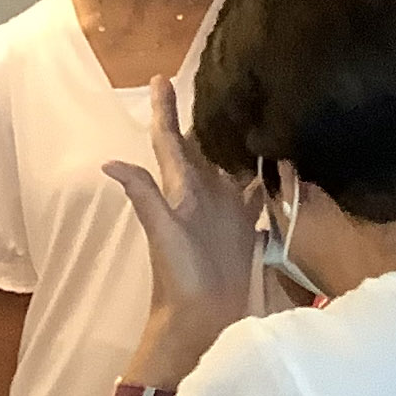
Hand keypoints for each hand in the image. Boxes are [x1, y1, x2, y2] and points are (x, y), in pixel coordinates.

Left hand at [102, 76, 255, 375]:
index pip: (169, 141)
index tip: (161, 78)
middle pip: (205, 145)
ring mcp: (226, 208)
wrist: (200, 318)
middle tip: (219, 81)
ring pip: (234, 163)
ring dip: (241, 138)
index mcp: (180, 190)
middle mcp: (203, 193)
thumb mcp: (160, 232)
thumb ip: (143, 196)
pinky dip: (272, 172)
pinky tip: (286, 156)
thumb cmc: (176, 274)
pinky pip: (261, 190)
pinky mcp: (247, 224)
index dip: (164, 111)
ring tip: (255, 109)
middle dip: (207, 114)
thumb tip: (110, 162)